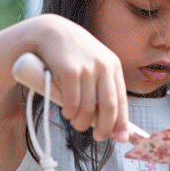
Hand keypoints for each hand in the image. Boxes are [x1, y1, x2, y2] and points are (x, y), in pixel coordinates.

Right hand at [31, 15, 129, 142]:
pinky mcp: (69, 70)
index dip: (121, 122)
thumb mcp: (93, 65)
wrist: (48, 32)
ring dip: (82, 122)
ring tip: (76, 123)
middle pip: (108, 106)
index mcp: (113, 66)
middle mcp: (103, 66)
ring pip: (88, 107)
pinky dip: (70, 112)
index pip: (121, 100)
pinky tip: (67, 113)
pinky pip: (72, 101)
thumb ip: (103, 88)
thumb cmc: (72, 55)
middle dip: (104, 127)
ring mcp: (87, 67)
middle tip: (97, 138)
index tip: (119, 138)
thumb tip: (115, 122)